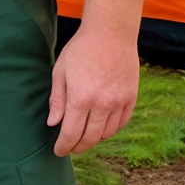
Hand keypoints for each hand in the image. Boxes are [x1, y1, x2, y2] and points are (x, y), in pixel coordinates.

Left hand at [47, 24, 138, 156]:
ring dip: (95, 139)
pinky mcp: (131, 97)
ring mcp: (119, 101)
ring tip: (86, 137)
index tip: (59, 152)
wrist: (111, 32)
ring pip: (107, 133)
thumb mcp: (61, 71)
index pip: (71, 133)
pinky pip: (122, 122)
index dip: (64, 147)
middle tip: (71, 149)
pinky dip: (111, 129)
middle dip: (79, 147)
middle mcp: (102, 104)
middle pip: (90, 138)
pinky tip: (102, 127)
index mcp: (80, 98)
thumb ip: (57, 100)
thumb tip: (53, 123)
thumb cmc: (81, 49)